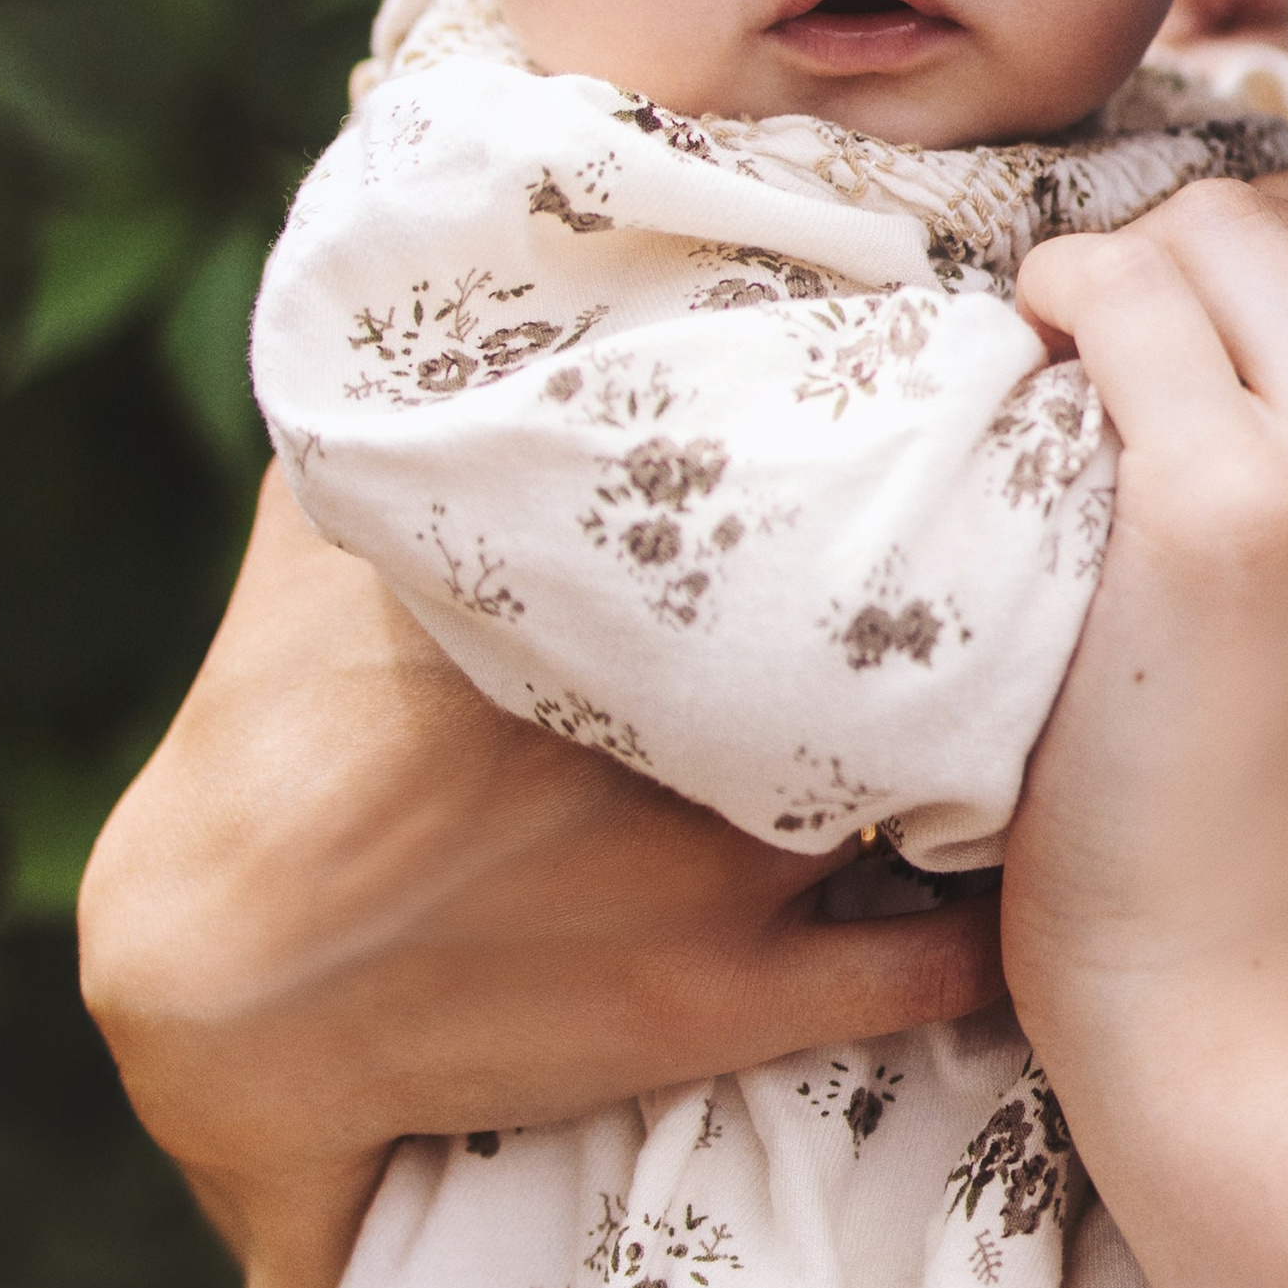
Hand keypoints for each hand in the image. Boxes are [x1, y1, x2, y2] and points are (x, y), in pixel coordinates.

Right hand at [80, 471, 1003, 1287]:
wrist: (221, 984)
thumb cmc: (268, 724)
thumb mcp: (324, 528)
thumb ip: (429, 412)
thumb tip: (478, 284)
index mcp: (609, 586)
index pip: (823, 486)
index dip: (915, 452)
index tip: (975, 415)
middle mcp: (688, 715)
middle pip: (913, 624)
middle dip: (983, 587)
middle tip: (1043, 550)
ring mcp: (721, 868)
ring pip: (949, 784)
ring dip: (1006, 740)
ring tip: (1066, 698)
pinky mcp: (723, 1003)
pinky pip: (927, 966)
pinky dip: (991, 917)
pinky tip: (1030, 869)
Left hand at [1003, 164, 1287, 1082]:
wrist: (1237, 989)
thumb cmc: (1274, 789)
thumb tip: (1232, 235)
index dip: (1276, 221)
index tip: (1187, 308)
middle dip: (1168, 257)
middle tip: (1092, 356)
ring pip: (1206, 233)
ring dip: (1108, 276)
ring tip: (1061, 371)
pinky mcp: (1227, 506)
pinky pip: (1123, 298)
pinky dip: (1056, 303)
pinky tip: (1028, 372)